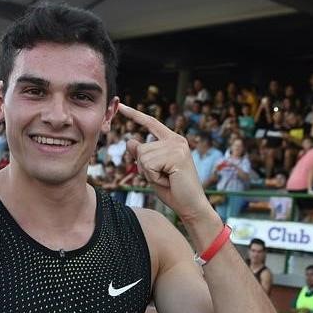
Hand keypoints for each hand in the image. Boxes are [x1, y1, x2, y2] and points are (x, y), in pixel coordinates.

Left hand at [117, 103, 212, 221]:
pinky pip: (149, 165)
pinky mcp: (177, 156)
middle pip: (141, 149)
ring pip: (143, 158)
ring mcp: (177, 146)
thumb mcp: (152, 171)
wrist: (191, 206)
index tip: (121, 105)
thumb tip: (130, 141)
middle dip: (145, 169)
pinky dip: (154, 177)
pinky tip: (168, 181)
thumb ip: (142, 156)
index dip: (135, 115)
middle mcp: (176, 140)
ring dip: (150, 174)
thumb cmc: (173, 190)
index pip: (151, 123)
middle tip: (164, 178)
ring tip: (167, 179)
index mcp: (172, 140)